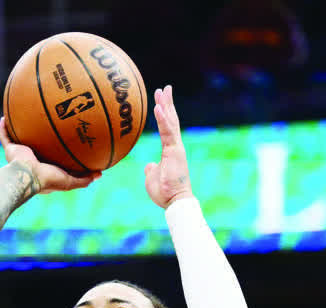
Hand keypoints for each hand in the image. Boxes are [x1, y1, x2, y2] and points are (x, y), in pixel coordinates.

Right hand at [0, 117, 99, 193]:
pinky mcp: (10, 149)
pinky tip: (4, 116)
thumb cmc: (48, 179)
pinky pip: (4, 135)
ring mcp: (19, 154)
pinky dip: (3, 127)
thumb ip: (83, 178)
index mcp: (43, 167)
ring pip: (19, 138)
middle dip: (38, 136)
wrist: (28, 177)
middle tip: (46, 122)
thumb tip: (100, 174)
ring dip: (20, 128)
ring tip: (24, 114)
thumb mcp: (69, 181)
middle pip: (35, 145)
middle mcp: (30, 160)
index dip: (55, 149)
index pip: (50, 157)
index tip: (63, 139)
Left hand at [144, 85, 193, 208]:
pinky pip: (168, 131)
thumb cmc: (164, 192)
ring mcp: (176, 147)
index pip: (167, 128)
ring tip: (163, 90)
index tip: (160, 100)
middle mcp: (175, 146)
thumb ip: (152, 169)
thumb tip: (149, 165)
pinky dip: (163, 118)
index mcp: (170, 150)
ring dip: (166, 105)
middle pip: (171, 120)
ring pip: (171, 122)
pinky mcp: (174, 150)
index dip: (165, 113)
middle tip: (164, 88)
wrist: (175, 201)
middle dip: (167, 103)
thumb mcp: (153, 177)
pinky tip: (159, 107)